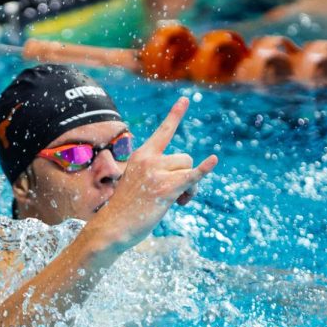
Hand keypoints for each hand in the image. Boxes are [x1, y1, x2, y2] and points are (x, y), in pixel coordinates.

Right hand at [87, 97, 217, 254]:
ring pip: (188, 171)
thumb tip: (188, 182)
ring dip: (189, 188)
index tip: (186, 99)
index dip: (176, 115)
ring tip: (176, 202)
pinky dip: (204, 170)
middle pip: (185, 158)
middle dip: (186, 176)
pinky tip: (214, 160)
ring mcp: (156, 173)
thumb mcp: (138, 183)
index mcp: (142, 155)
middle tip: (178, 196)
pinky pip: (191, 176)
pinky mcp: (164, 189)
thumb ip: (158, 175)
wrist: (112, 227)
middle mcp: (148, 159)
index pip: (163, 131)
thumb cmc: (126, 209)